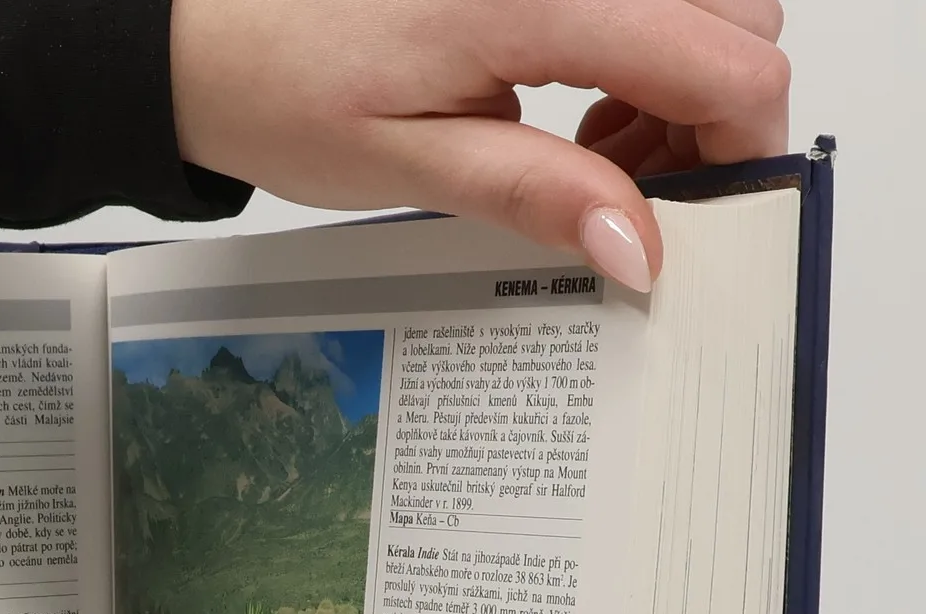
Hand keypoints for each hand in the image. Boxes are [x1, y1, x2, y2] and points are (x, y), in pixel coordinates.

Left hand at [170, 0, 790, 288]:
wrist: (216, 38)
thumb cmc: (286, 89)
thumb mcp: (407, 167)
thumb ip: (534, 196)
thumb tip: (637, 247)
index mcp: (541, 0)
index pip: (725, 63)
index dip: (738, 150)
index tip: (706, 220)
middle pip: (738, 23)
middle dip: (712, 120)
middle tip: (629, 198)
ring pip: (709, 4)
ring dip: (681, 87)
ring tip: (592, 158)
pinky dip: (645, 56)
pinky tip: (577, 115)